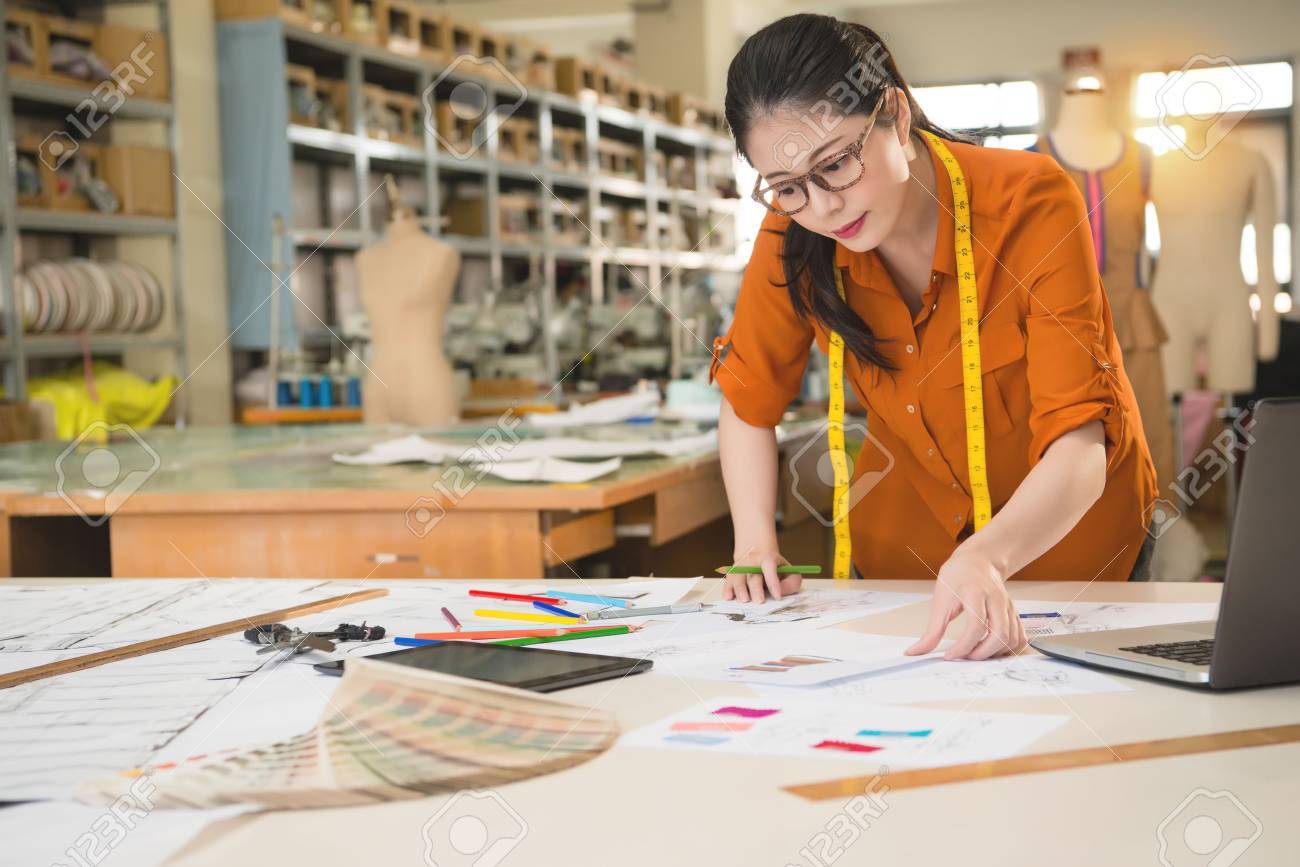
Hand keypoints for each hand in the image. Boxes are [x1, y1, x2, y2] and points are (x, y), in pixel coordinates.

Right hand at [721, 546, 800, 602]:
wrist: (757, 552)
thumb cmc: (775, 567)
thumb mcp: (789, 571)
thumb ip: (791, 583)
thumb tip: (781, 593)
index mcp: (768, 558)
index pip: (769, 566)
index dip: (773, 581)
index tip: (777, 596)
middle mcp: (752, 560)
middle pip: (752, 575)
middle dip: (756, 589)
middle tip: (759, 601)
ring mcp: (740, 566)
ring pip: (738, 577)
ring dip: (740, 589)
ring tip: (744, 600)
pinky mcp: (732, 573)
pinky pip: (728, 581)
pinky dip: (727, 589)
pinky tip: (728, 597)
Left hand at [905, 547, 1026, 660]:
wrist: (978, 561)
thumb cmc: (958, 577)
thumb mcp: (940, 601)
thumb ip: (932, 631)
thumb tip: (915, 652)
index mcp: (975, 593)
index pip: (976, 625)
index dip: (963, 646)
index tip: (949, 655)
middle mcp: (996, 600)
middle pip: (1000, 634)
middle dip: (982, 653)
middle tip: (965, 657)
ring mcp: (1008, 607)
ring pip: (1012, 638)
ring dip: (995, 653)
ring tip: (975, 654)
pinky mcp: (1014, 613)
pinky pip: (1019, 637)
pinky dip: (1007, 649)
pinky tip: (991, 650)